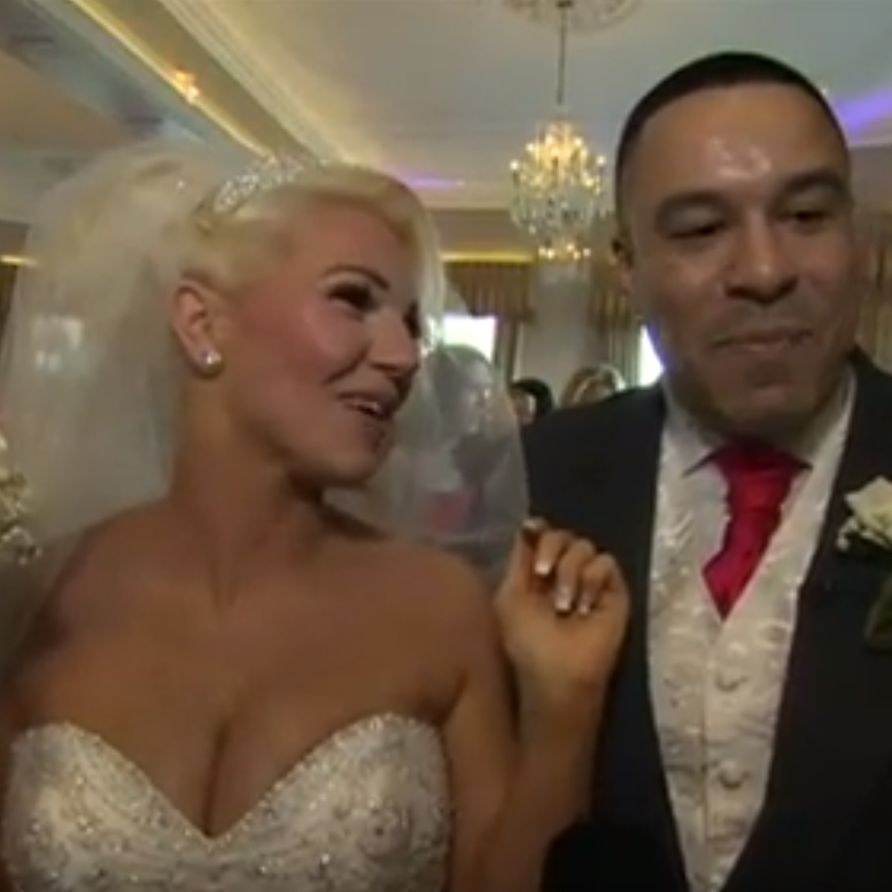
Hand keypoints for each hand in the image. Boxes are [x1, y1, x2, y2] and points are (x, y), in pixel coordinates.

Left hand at [495, 518, 629, 720]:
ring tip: (565, 606)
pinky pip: (605, 562)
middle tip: (543, 574)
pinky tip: (585, 609)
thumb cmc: (528, 642)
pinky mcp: (614, 591)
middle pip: (562, 533)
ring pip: (584, 545)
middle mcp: (565, 572)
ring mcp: (591, 581)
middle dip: (551, 548)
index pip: (542, 534)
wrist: (557, 674)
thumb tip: (529, 524)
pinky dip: (591, 581)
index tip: (531, 530)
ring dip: (570, 572)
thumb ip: (520, 559)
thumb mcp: (512, 596)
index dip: (538, 529)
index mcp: (538, 572)